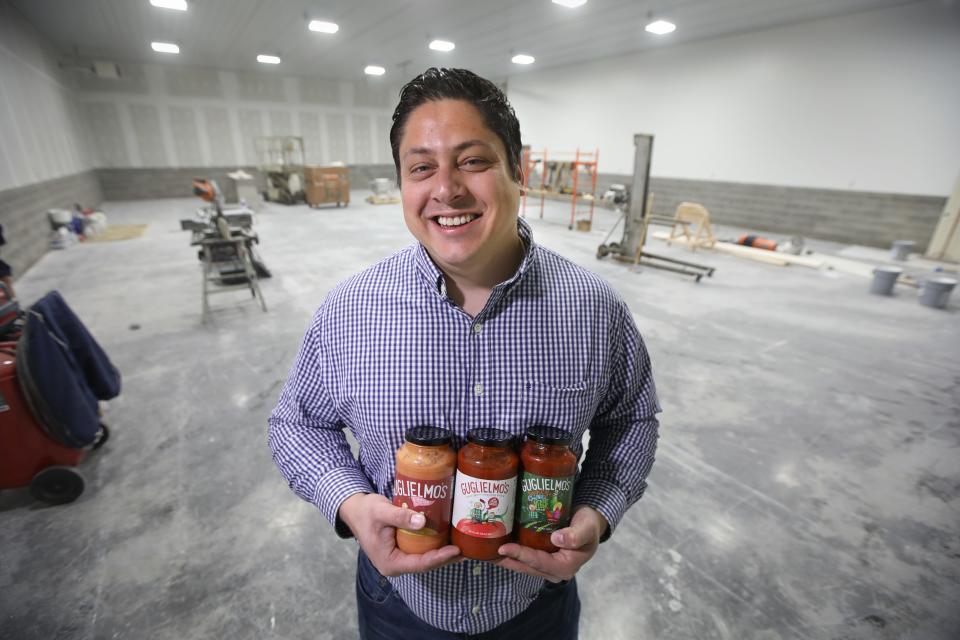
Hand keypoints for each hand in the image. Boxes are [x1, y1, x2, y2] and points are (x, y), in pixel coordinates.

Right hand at [337, 492, 460, 576]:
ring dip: (442, 552)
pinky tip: (448, 538)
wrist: (355, 510)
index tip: (455, 550)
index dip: (439, 558)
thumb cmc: (366, 512)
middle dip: (445, 557)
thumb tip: (422, 521)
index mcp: (389, 562)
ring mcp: (399, 558)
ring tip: (462, 545)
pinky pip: (421, 550)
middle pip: (425, 564)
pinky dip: (434, 545)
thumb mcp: (382, 512)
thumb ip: (401, 517)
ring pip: (425, 558)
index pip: (419, 564)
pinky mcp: (402, 550)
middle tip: (466, 550)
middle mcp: (395, 564)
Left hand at [496, 505, 607, 582]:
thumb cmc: (589, 524)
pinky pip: (525, 558)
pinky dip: (512, 553)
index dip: (521, 555)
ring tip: (487, 552)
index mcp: (566, 566)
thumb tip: (557, 540)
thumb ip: (575, 535)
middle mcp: (555, 570)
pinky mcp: (542, 558)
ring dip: (506, 559)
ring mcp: (548, 565)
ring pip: (523, 564)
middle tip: (488, 552)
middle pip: (527, 566)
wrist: (589, 522)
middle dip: (507, 560)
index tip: (504, 548)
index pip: (539, 562)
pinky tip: (498, 546)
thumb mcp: (586, 527)